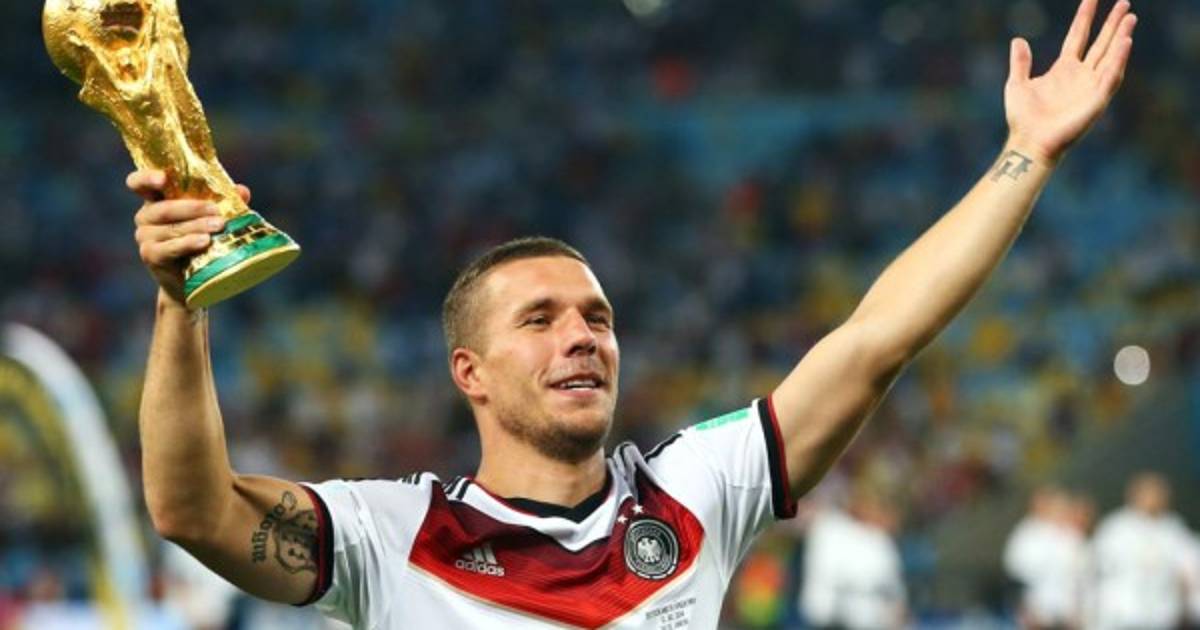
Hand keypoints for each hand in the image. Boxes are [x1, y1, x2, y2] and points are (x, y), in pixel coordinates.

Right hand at [129, 170, 251, 306]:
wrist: (194, 279)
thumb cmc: (203, 240)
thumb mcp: (212, 217)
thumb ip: (225, 201)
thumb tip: (242, 190)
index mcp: (156, 200)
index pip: (138, 183)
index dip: (147, 178)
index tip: (163, 179)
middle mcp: (145, 216)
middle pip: (164, 208)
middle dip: (193, 207)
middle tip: (217, 210)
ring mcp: (145, 237)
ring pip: (171, 228)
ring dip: (196, 226)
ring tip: (219, 226)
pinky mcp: (150, 256)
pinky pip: (169, 248)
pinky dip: (188, 243)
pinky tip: (204, 242)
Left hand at [1005, 0, 1136, 162]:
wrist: (1028, 142)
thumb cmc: (1023, 118)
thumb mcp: (1017, 84)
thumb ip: (1020, 62)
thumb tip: (1018, 40)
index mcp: (1064, 69)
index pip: (1077, 36)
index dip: (1085, 17)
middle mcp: (1081, 76)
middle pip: (1101, 43)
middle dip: (1113, 24)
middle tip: (1125, 3)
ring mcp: (1090, 87)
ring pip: (1110, 57)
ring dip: (1121, 38)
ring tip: (1130, 19)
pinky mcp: (1096, 100)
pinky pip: (1111, 77)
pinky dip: (1119, 60)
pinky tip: (1125, 42)